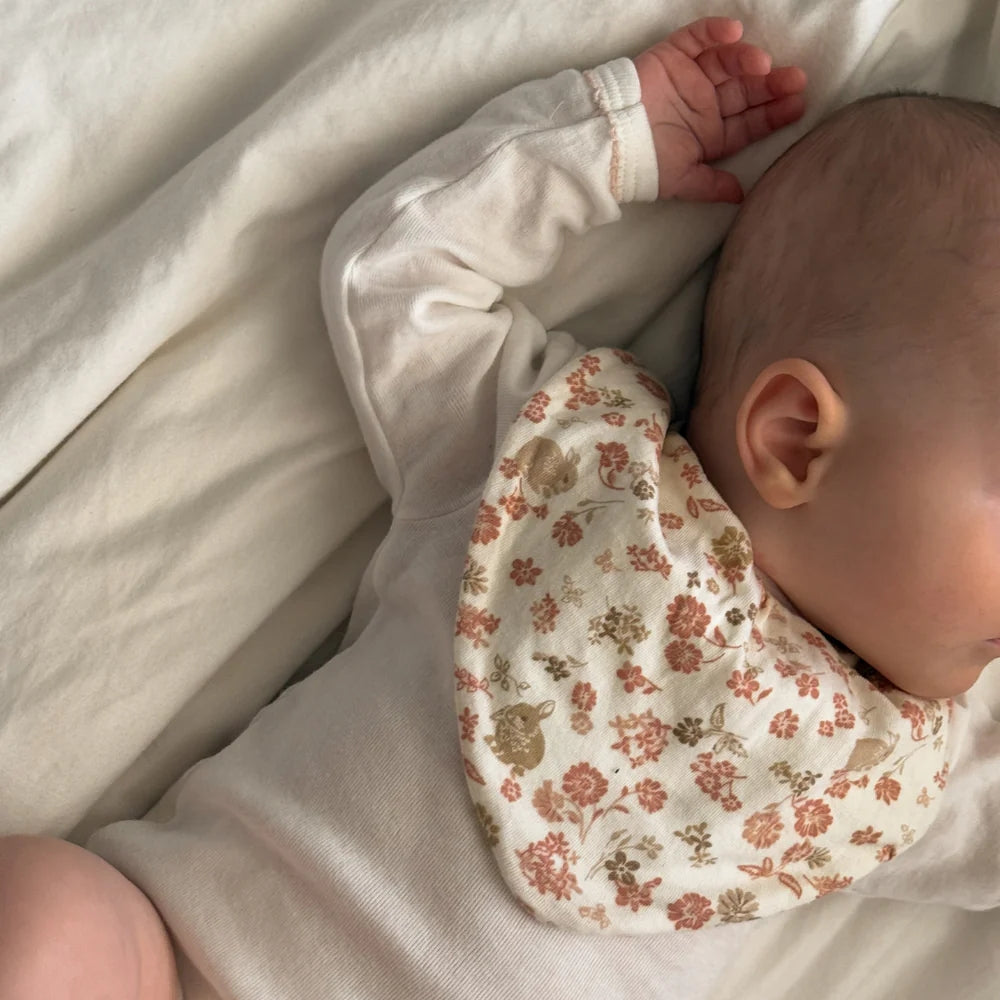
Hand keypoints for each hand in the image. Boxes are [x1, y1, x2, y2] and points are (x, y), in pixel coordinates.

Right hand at [633, 17, 806, 202]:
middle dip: (770, 85)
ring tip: (761, 64)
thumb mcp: (682, 180)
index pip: (749, 122)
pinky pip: (697, 38)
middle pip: (745, 90)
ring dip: (745, 60)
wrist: (606, 141)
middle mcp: (705, 104)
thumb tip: (742, 197)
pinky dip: (714, 32)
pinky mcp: (672, 56)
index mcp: (710, 134)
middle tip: (795, 79)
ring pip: (726, 62)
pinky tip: (734, 33)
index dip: (773, 114)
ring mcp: (690, 78)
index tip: (798, 105)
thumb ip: (712, 186)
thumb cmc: (643, 164)